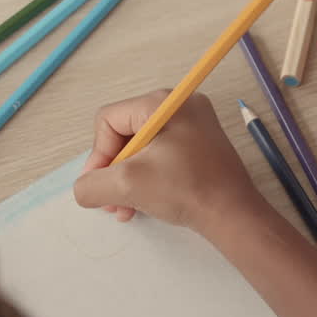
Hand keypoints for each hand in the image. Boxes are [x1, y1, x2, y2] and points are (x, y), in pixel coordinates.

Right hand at [72, 90, 264, 231]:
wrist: (234, 214)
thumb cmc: (186, 189)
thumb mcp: (127, 185)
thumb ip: (92, 184)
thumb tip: (82, 189)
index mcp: (162, 102)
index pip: (109, 120)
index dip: (98, 154)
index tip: (99, 185)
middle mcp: (180, 106)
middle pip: (125, 135)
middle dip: (113, 172)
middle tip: (111, 202)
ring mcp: (194, 126)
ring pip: (142, 150)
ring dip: (127, 181)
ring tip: (125, 209)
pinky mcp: (201, 147)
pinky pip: (161, 157)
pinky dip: (148, 179)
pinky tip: (142, 205)